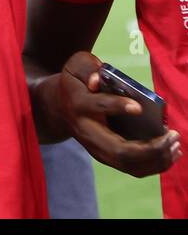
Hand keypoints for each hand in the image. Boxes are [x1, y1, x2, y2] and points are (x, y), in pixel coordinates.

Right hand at [55, 51, 180, 176]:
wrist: (57, 107)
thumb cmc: (75, 82)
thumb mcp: (76, 66)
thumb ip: (87, 67)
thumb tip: (97, 81)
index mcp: (78, 104)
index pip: (97, 106)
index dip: (117, 106)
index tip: (138, 107)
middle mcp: (86, 131)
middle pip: (118, 150)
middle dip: (150, 148)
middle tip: (173, 135)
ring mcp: (95, 148)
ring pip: (128, 164)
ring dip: (156, 159)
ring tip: (176, 145)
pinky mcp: (105, 156)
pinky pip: (132, 168)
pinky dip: (154, 165)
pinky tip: (171, 154)